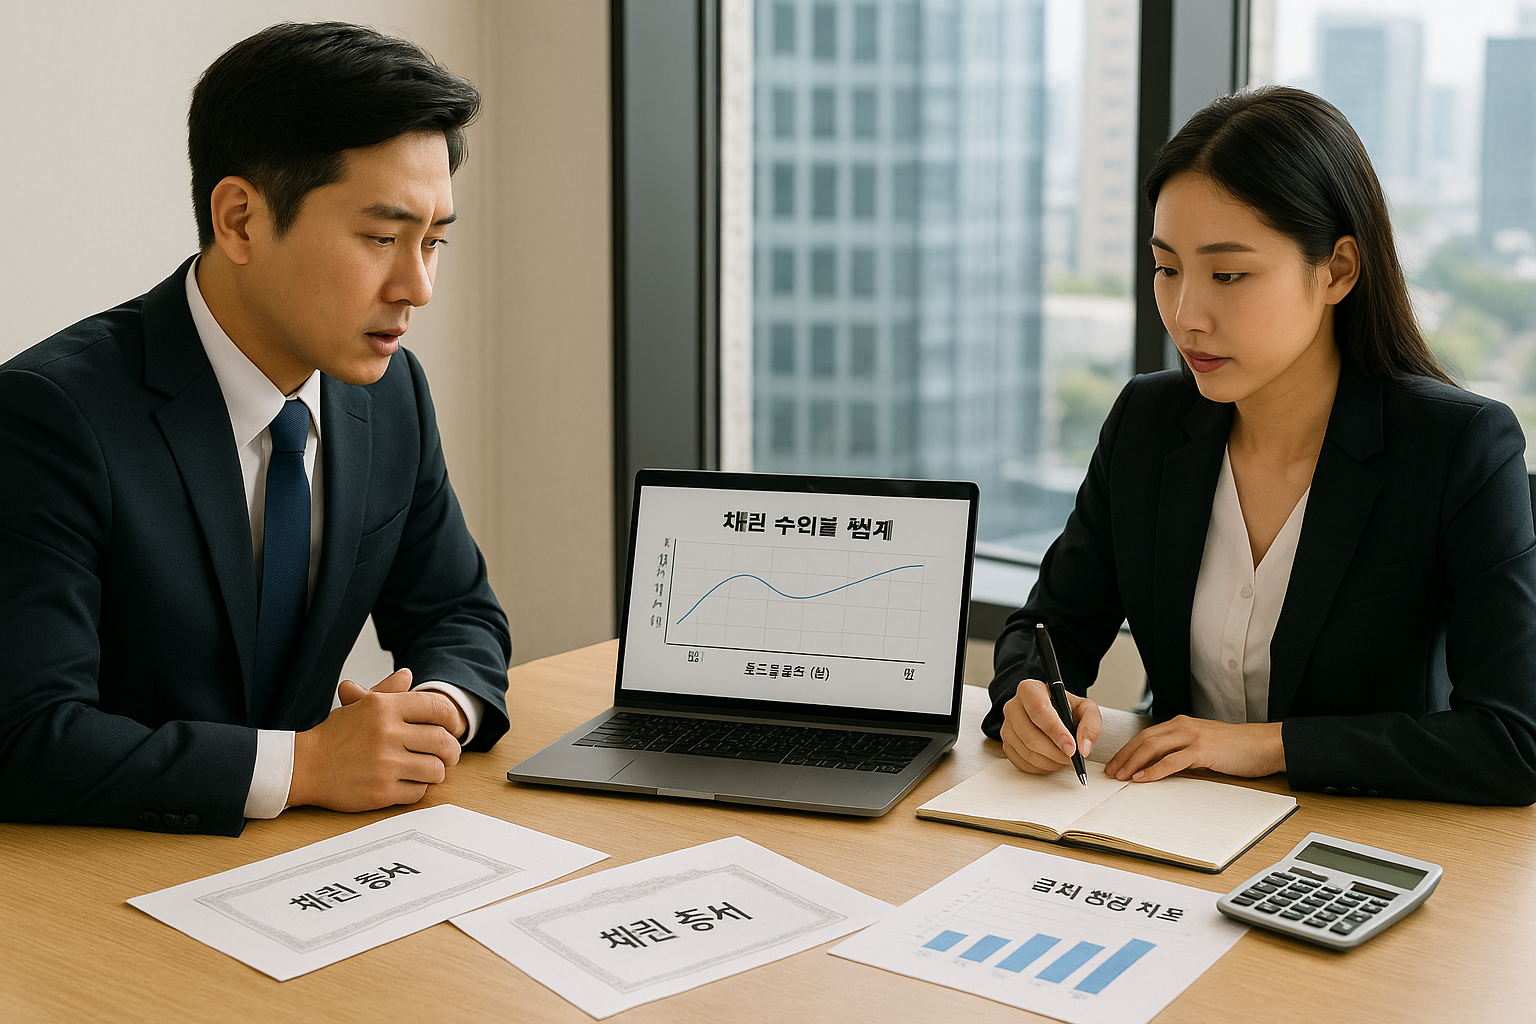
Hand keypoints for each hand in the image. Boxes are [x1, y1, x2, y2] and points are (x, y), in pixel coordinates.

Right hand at [288, 668, 465, 811]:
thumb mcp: (360, 706)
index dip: (453, 719)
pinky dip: (418, 788)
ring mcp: (385, 764)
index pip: (438, 708)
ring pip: (436, 769)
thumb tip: (408, 674)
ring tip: (430, 769)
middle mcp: (386, 734)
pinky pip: (418, 792)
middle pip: (443, 742)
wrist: (303, 767)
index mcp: (383, 708)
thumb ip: (388, 691)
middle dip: (452, 750)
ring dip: (437, 771)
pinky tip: (408, 783)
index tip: (453, 728)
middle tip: (449, 754)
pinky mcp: (381, 792)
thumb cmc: (334, 736)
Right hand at [999, 678, 1101, 774]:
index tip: (1071, 748)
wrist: (1055, 715)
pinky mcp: (1006, 744)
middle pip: (1030, 735)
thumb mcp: (1086, 709)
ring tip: (1065, 759)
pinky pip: (1022, 763)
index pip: (1039, 711)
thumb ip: (1090, 725)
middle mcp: (1013, 706)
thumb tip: (1084, 748)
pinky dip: (1041, 768)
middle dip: (1055, 752)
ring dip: (1050, 762)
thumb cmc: (1067, 710)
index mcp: (1030, 690)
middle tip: (1072, 758)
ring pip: (1026, 752)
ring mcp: (1007, 727)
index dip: (1055, 731)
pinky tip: (1053, 761)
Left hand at [1104, 716, 1284, 781]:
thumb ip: (1182, 752)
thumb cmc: (1237, 748)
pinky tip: (1142, 778)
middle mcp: (1183, 726)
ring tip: (1121, 776)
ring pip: (1153, 747)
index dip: (1127, 749)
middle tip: (1110, 771)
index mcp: (1181, 724)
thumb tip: (1159, 766)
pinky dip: (1154, 770)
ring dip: (1133, 762)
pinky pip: (1172, 761)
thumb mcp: (1202, 747)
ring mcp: (1192, 736)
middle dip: (1124, 756)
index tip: (1115, 763)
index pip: (1146, 735)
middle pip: (1144, 740)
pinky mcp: (1203, 750)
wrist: (1264, 745)